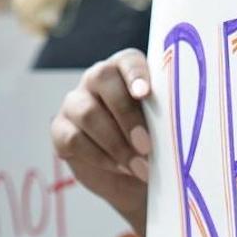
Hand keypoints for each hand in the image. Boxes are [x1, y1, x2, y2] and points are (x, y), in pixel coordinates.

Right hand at [51, 49, 152, 236]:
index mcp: (127, 68)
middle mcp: (98, 78)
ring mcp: (75, 102)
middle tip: (147, 146)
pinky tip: (120, 168)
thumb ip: (167, 117)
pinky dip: (99, 157)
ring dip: (115, 144)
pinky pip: (73, 139)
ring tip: (139, 167)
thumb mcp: (166, 129)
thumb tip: (177, 122)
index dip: (135, 74)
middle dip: (127, 116)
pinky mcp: (60, 130)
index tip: (145, 94)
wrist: (135, 175)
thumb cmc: (156, 143)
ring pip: (86, 113)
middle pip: (102, 80)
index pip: (128, 60)